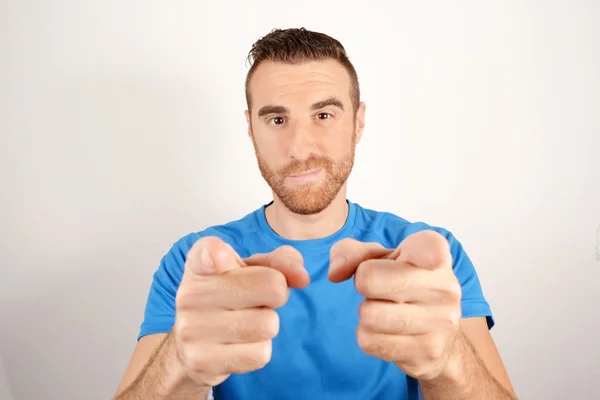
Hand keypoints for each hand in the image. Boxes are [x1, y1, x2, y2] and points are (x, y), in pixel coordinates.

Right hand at [173, 236, 309, 387]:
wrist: (191, 347)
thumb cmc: (229, 298)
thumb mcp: (252, 270)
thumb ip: (281, 262)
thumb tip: (302, 277)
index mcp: (200, 263)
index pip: (210, 252)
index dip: (218, 255)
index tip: (220, 258)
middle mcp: (190, 293)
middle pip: (272, 286)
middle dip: (277, 294)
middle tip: (257, 300)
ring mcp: (192, 329)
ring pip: (268, 324)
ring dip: (267, 324)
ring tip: (244, 322)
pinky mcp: (201, 361)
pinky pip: (260, 354)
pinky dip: (259, 350)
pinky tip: (238, 344)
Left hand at [328, 230, 461, 379]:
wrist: (437, 333)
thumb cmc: (401, 282)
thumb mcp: (377, 258)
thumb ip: (350, 253)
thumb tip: (335, 273)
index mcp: (434, 254)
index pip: (430, 247)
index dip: (423, 252)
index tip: (426, 258)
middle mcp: (445, 287)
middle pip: (369, 280)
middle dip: (363, 284)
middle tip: (380, 289)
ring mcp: (441, 322)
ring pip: (368, 315)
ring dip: (366, 314)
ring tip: (387, 310)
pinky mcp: (429, 352)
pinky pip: (370, 342)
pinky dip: (370, 337)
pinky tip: (390, 332)